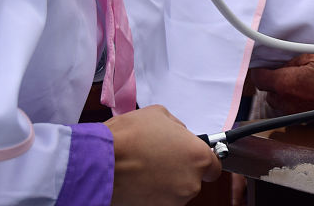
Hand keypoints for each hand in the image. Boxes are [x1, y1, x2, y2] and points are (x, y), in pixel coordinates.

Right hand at [106, 105, 221, 205]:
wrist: (100, 162)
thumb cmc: (128, 137)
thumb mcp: (160, 115)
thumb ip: (178, 127)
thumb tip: (180, 134)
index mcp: (198, 157)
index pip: (214, 167)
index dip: (201, 161)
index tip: (191, 158)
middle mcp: (190, 183)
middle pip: (192, 179)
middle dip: (179, 169)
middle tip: (159, 157)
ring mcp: (172, 201)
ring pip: (175, 191)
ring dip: (164, 182)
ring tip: (145, 167)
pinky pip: (158, 200)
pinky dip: (151, 193)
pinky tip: (138, 179)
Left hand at [250, 54, 313, 115]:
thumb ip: (294, 60)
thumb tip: (283, 63)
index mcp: (288, 84)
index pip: (260, 79)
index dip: (261, 69)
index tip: (266, 65)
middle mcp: (288, 102)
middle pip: (268, 93)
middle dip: (274, 82)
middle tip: (287, 70)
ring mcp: (297, 113)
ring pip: (279, 103)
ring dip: (284, 92)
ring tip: (300, 81)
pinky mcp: (307, 120)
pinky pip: (292, 109)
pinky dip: (295, 101)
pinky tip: (309, 91)